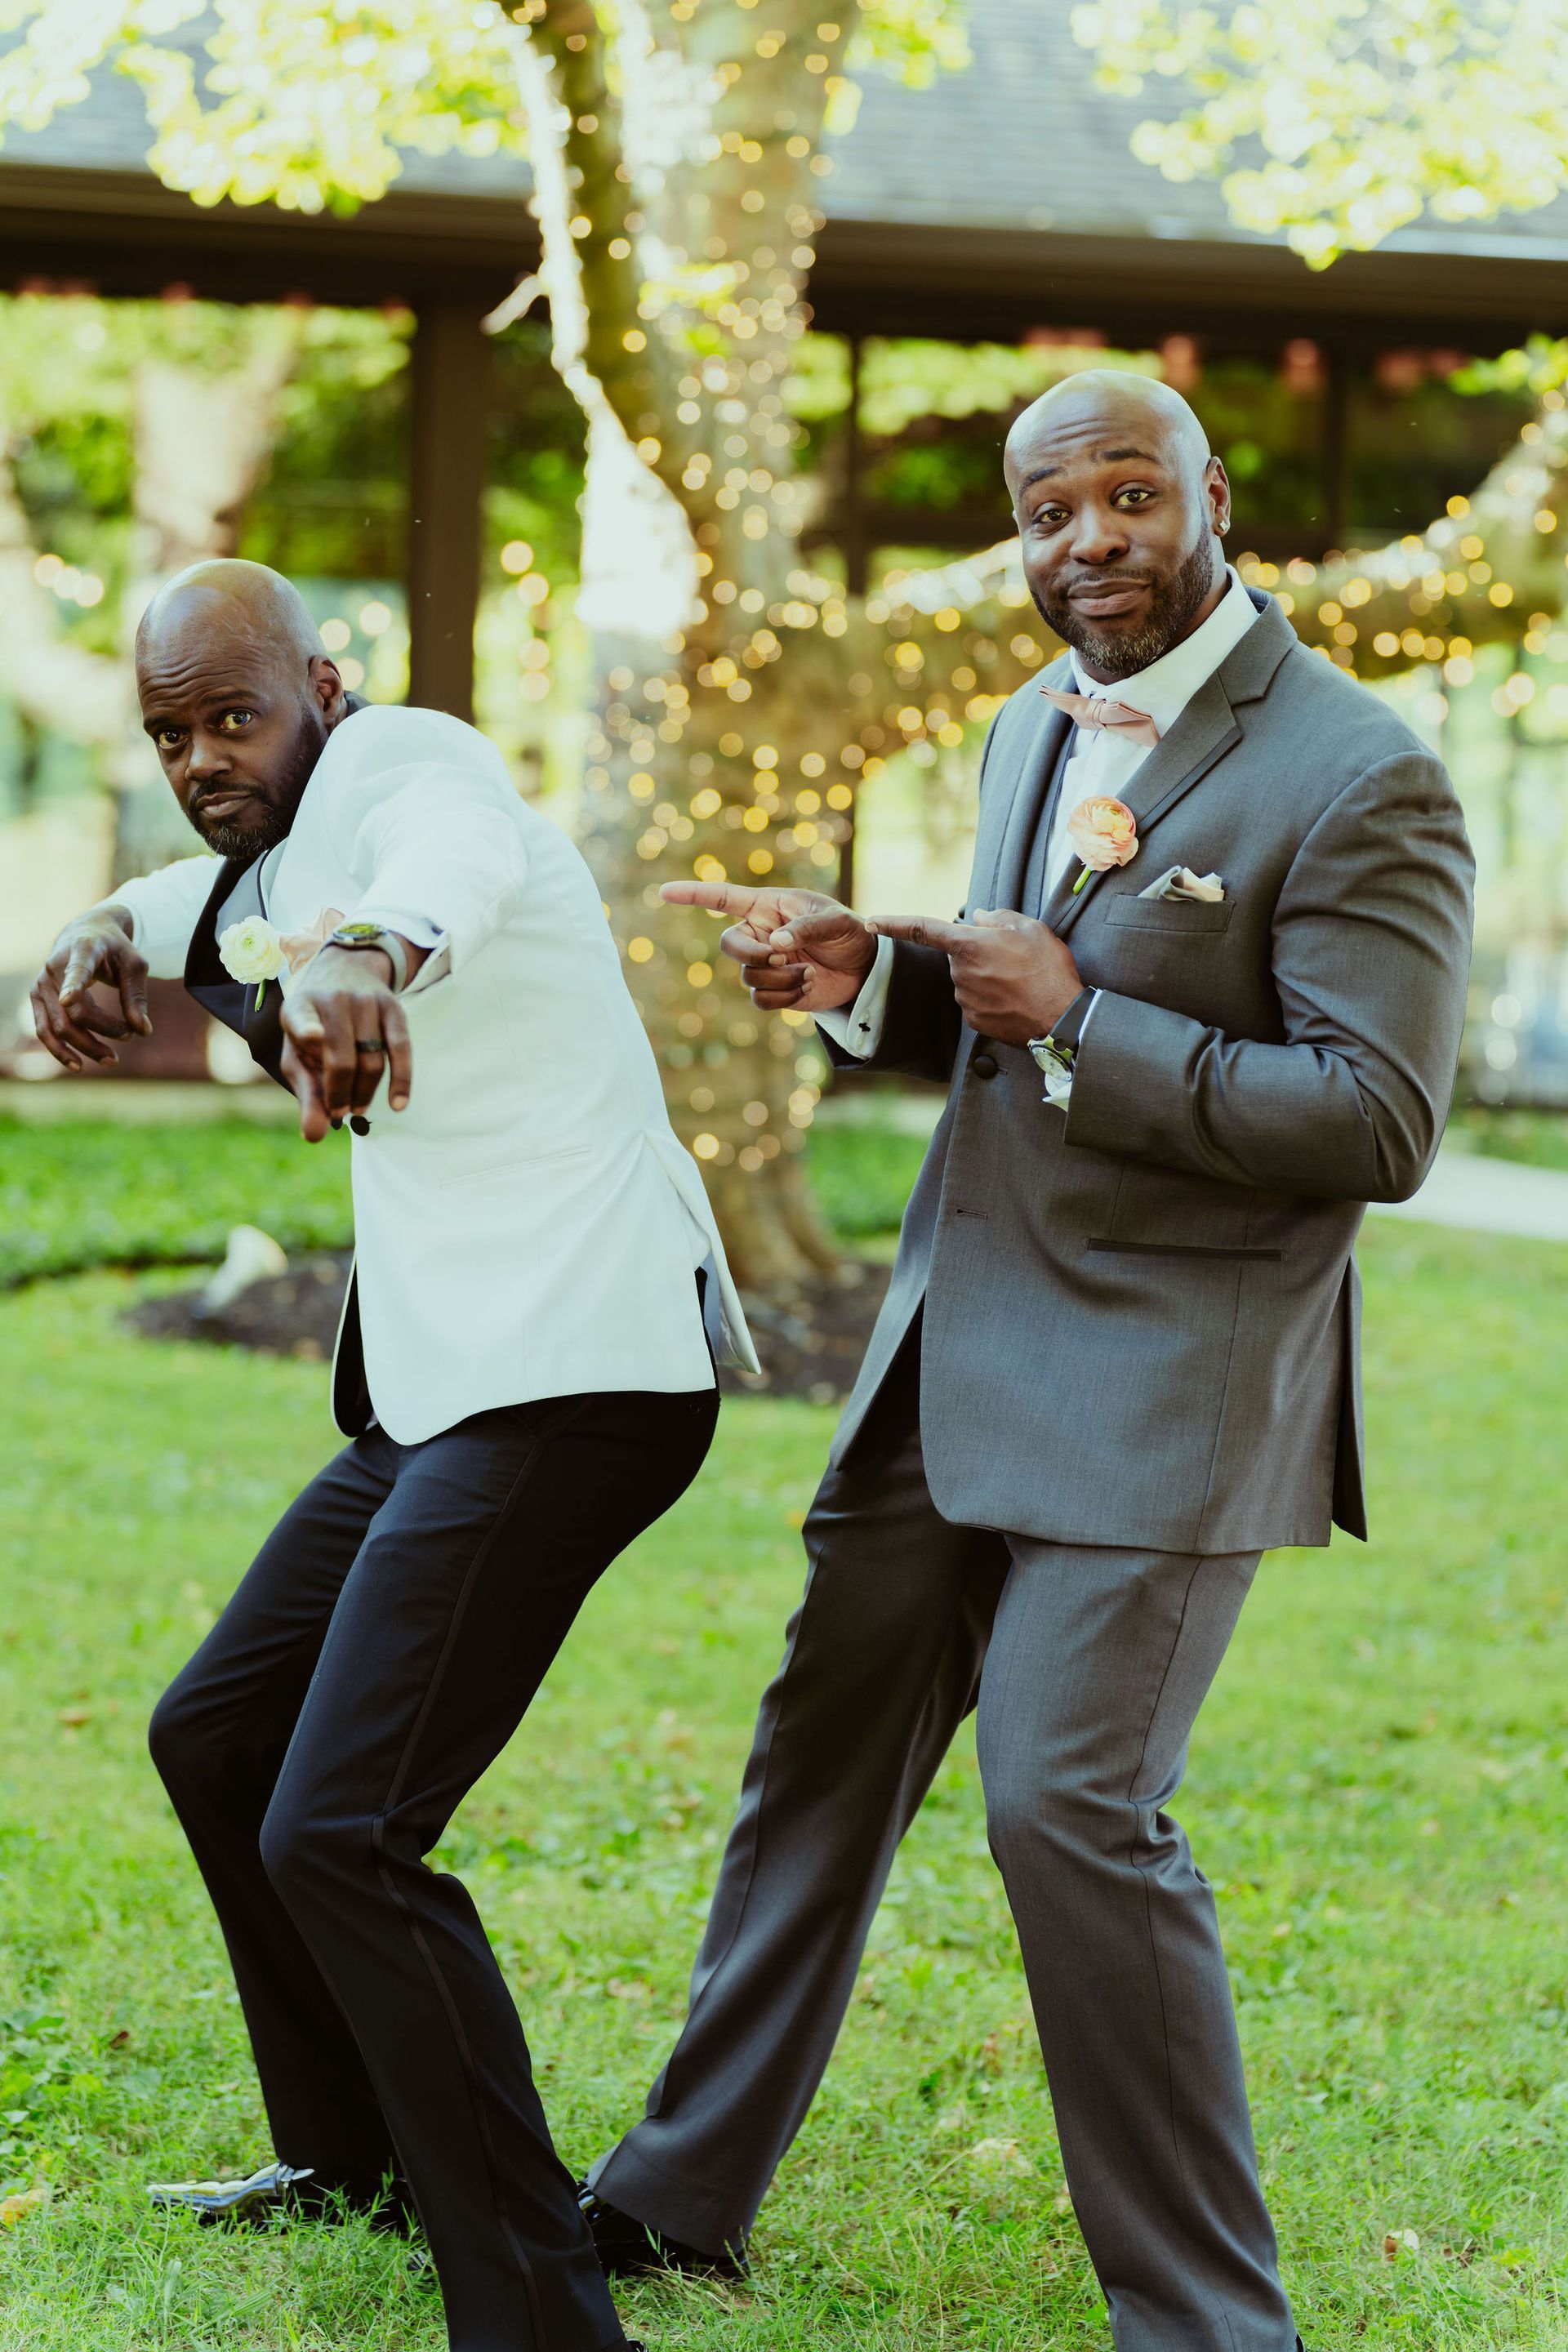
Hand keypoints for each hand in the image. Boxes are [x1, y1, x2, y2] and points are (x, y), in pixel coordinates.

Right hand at [29, 907, 151, 1069]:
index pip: (76, 970)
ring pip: (57, 1026)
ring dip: (83, 1048)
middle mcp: (55, 968)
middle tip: (130, 1037)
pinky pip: (44, 1030)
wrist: (87, 932)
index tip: (68, 999)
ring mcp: (42, 984)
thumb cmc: (115, 949)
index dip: (72, 985)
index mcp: (82, 951)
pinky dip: (59, 1050)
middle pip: (74, 1011)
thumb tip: (143, 1031)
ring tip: (111, 1060)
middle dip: (103, 1031)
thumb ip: (137, 996)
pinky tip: (78, 1064)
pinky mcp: (37, 997)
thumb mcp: (135, 965)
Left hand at [280, 945, 411, 1141]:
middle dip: (341, 1095)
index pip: (301, 1018)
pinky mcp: (394, 1007)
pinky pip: (401, 1049)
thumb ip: (307, 1095)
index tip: (312, 1036)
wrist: (346, 975)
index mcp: (299, 1009)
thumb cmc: (317, 1028)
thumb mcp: (300, 1055)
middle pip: (342, 1059)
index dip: (306, 1028)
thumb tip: (315, 1135)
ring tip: (357, 1108)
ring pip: (372, 1060)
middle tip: (340, 1113)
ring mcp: (365, 1002)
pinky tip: (397, 1103)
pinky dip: (401, 1080)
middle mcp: (332, 1000)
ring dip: (365, 1093)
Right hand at [661, 879, 875, 1012]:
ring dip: (781, 977)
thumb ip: (806, 927)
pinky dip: (784, 996)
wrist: (863, 968)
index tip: (664, 891)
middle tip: (783, 955)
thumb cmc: (850, 932)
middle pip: (729, 945)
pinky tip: (807, 986)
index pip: (722, 898)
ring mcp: (764, 963)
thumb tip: (776, 944)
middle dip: (754, 955)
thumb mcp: (835, 921)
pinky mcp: (774, 990)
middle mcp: (759, 934)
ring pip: (749, 976)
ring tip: (810, 973)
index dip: (693, 895)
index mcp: (767, 906)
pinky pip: (761, 999)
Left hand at [866, 908, 1082, 1045]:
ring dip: (987, 976)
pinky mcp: (975, 1021)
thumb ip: (997, 917)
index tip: (871, 921)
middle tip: (1013, 957)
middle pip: (959, 956)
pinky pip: (977, 1001)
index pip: (921, 929)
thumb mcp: (1030, 928)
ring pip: (969, 979)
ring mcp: (965, 1000)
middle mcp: (960, 974)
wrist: (1063, 1018)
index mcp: (968, 945)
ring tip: (1021, 980)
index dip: (894, 923)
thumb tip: (978, 917)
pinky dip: (993, 997)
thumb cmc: (1048, 969)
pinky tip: (1016, 998)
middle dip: (977, 952)